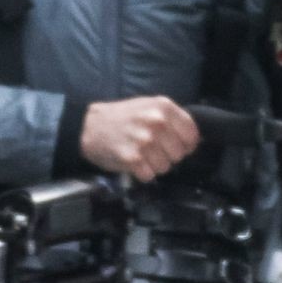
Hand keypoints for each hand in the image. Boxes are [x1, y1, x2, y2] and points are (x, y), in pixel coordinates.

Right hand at [80, 97, 200, 180]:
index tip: (177, 147)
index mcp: (164, 107)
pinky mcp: (133, 159)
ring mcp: (145, 141)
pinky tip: (132, 163)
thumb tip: (192, 140)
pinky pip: (149, 175)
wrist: (89, 126)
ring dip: (154, 166)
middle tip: (152, 151)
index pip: (191, 134)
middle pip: (179, 154)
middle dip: (168, 156)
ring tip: (141, 155)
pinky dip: (141, 173)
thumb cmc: (121, 117)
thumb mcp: (149, 107)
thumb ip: (171, 119)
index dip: (186, 144)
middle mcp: (157, 122)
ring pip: (165, 167)